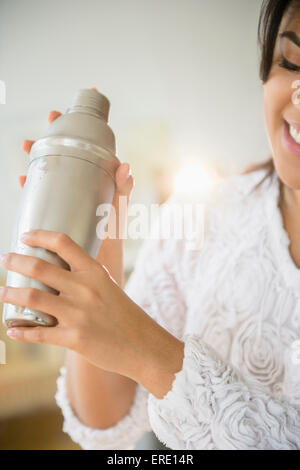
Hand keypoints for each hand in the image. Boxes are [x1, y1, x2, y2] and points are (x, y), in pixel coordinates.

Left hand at [0, 229, 183, 397]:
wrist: (142, 346)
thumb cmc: (124, 314)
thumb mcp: (109, 285)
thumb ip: (87, 275)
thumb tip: (62, 267)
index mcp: (95, 272)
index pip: (63, 243)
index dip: (40, 236)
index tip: (25, 236)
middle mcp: (84, 289)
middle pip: (39, 268)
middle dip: (14, 261)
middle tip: (4, 259)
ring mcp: (78, 314)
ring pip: (31, 298)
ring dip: (9, 294)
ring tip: (2, 292)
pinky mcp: (74, 339)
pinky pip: (38, 334)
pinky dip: (21, 331)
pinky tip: (12, 329)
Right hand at [20, 88, 133, 286]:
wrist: (99, 269)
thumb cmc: (112, 240)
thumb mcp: (117, 214)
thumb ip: (122, 192)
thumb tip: (126, 165)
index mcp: (96, 185)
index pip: (84, 152)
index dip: (74, 132)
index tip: (60, 116)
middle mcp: (79, 191)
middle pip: (63, 160)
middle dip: (49, 142)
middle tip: (36, 133)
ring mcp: (66, 203)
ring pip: (50, 176)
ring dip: (37, 161)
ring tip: (26, 149)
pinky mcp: (56, 217)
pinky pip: (41, 197)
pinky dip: (32, 188)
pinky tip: (24, 183)